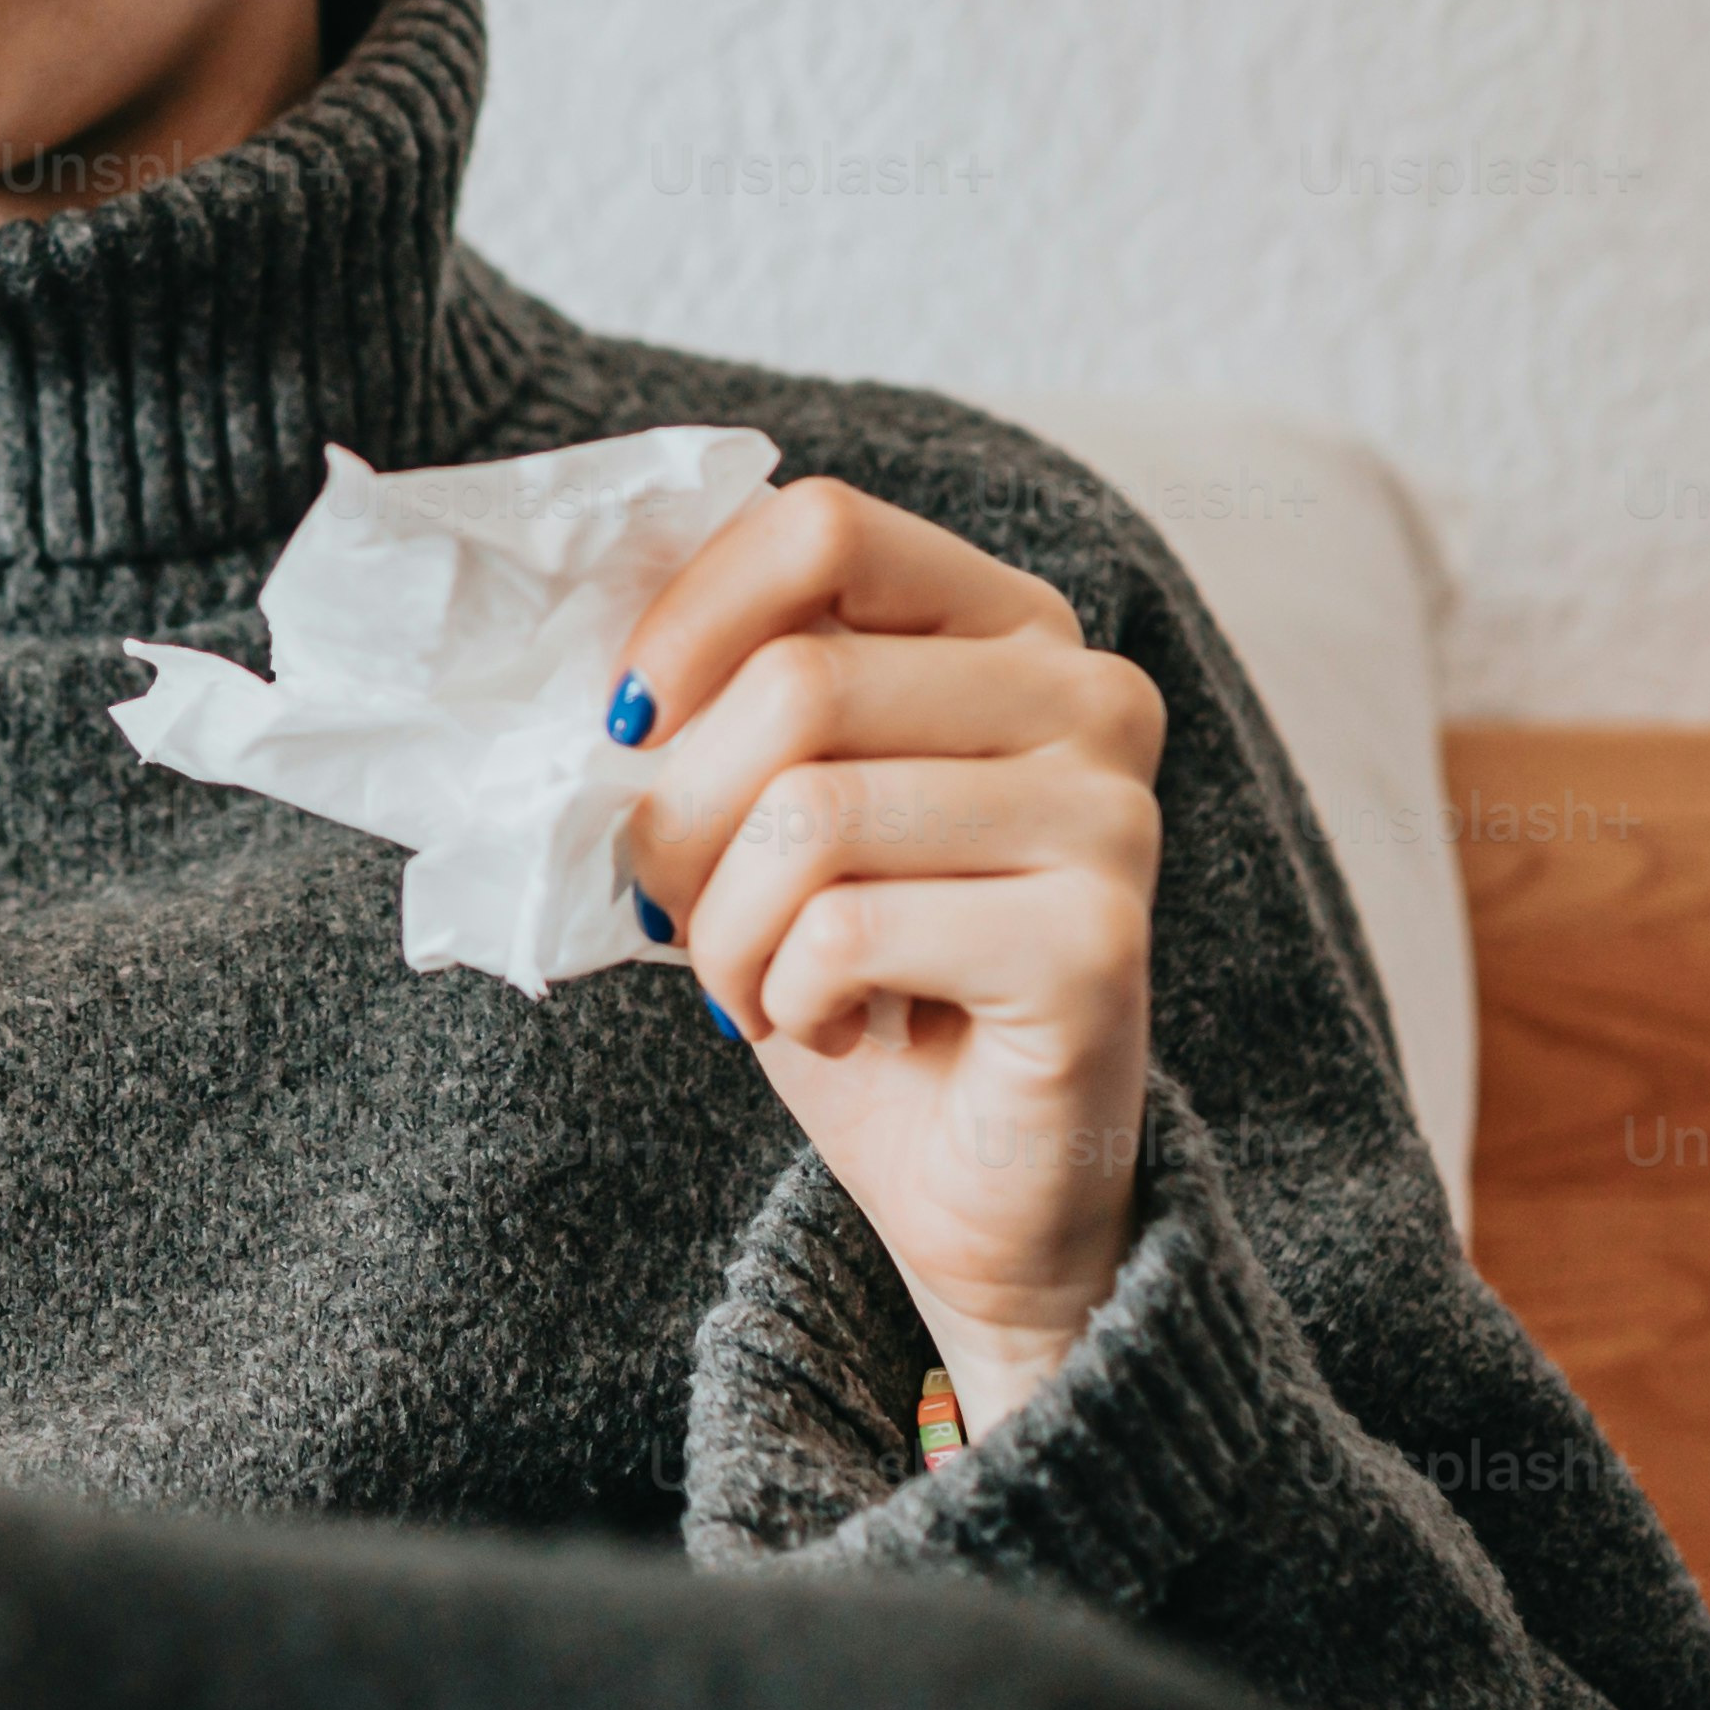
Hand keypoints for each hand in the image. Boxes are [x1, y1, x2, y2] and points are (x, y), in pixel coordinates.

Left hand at [617, 477, 1165, 1426]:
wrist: (978, 1182)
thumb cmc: (860, 975)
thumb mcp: (774, 808)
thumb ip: (722, 703)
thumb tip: (599, 668)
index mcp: (1011, 623)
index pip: (826, 527)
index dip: (690, 615)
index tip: (626, 720)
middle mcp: (1089, 696)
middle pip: (803, 679)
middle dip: (684, 814)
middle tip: (672, 904)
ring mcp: (1110, 818)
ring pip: (813, 811)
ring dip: (727, 928)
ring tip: (750, 984)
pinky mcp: (1095, 945)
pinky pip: (849, 931)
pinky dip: (788, 996)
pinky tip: (831, 1027)